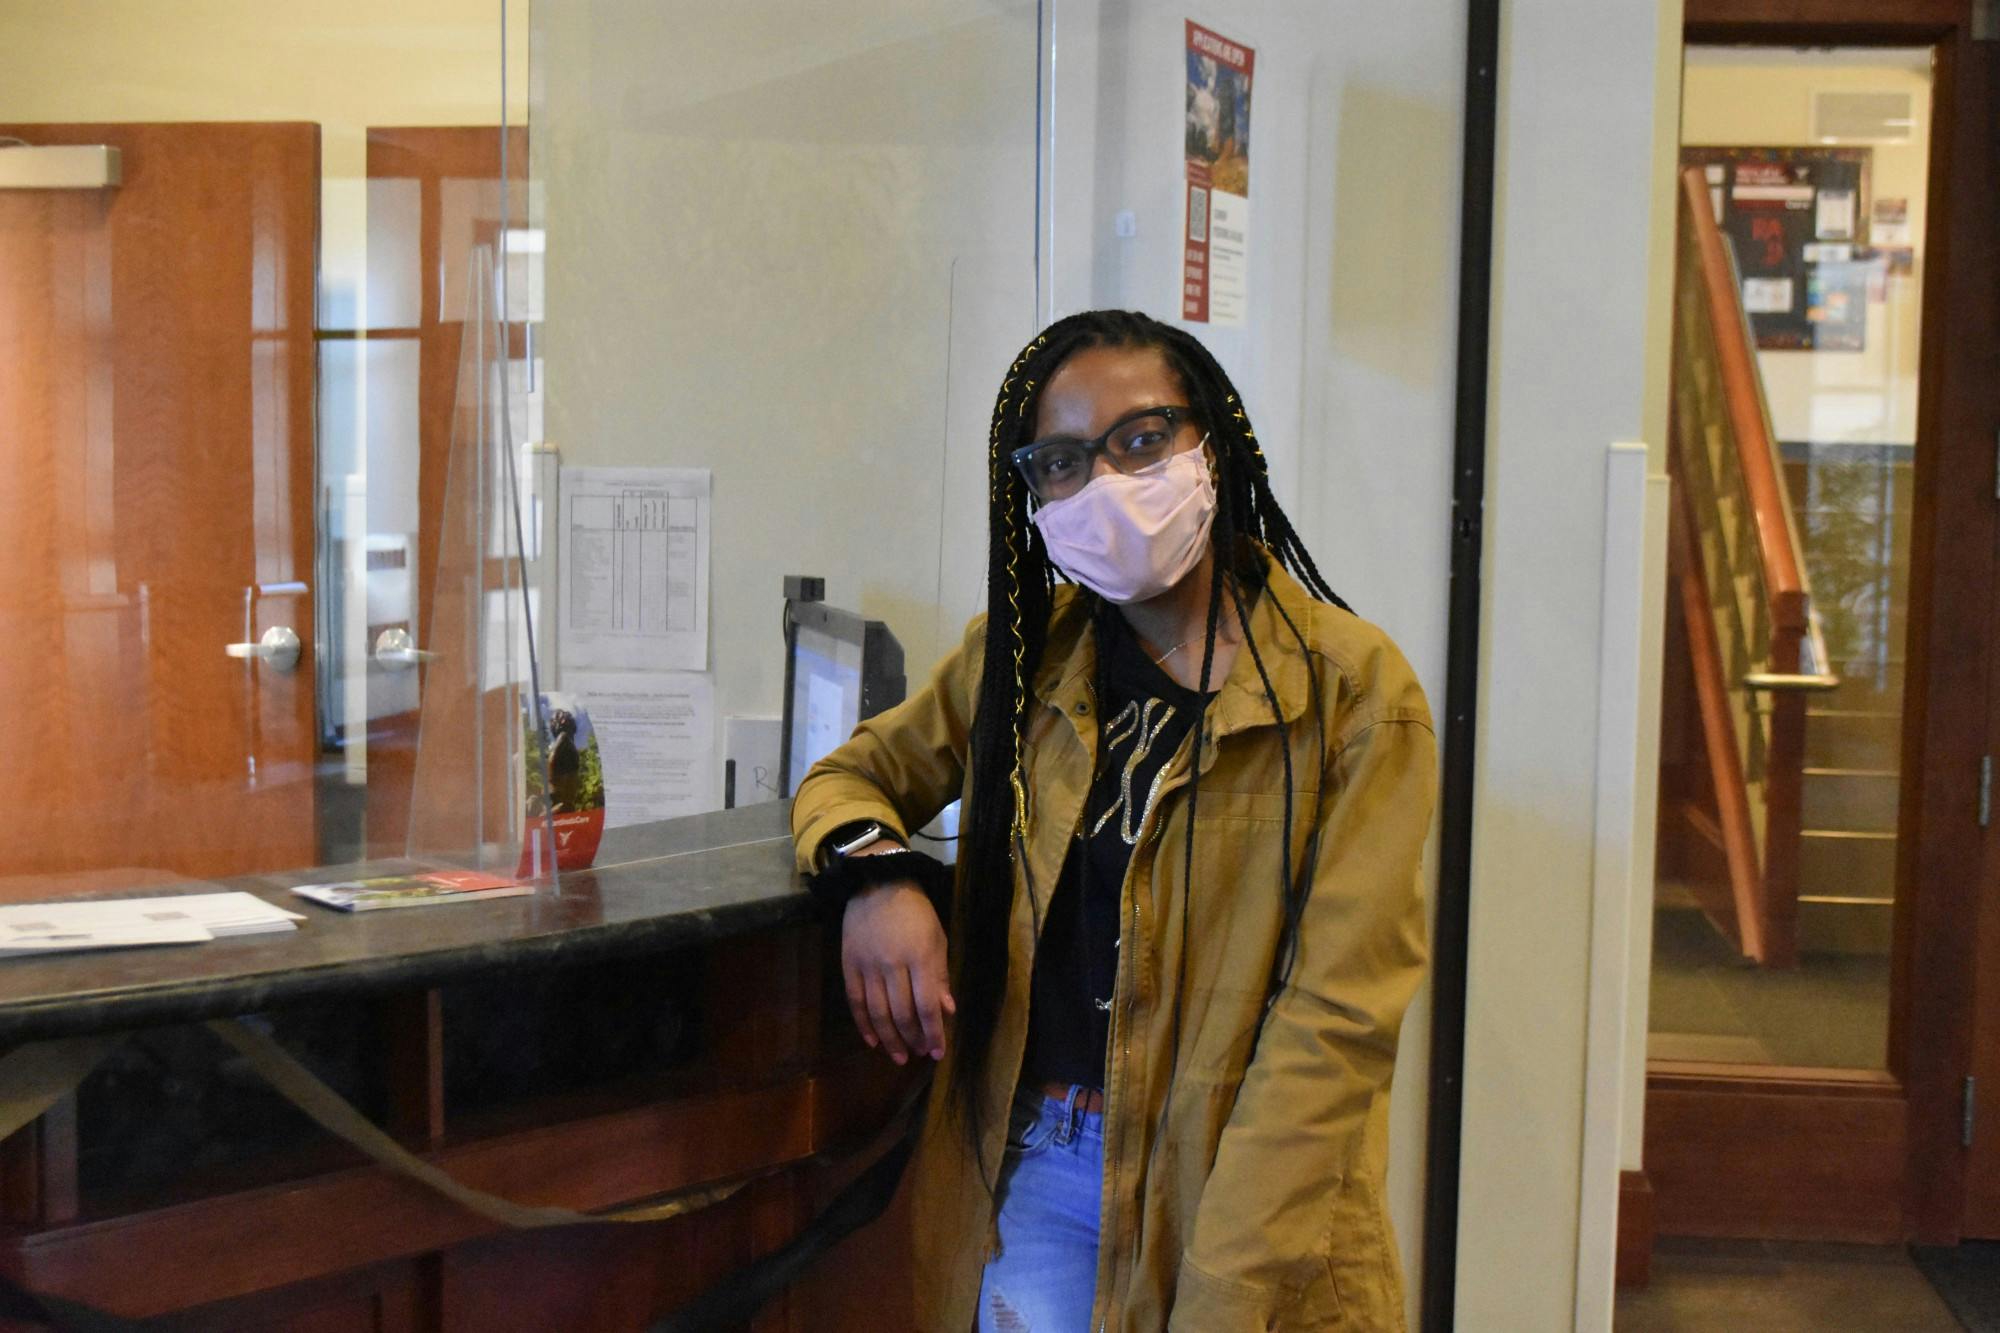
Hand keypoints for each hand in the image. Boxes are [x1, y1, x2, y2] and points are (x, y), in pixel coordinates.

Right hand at [841, 867, 953, 1065]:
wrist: (877, 884)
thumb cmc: (916, 912)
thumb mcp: (937, 938)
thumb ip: (940, 976)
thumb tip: (947, 1011)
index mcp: (920, 957)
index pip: (927, 1006)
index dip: (933, 1033)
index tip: (939, 1053)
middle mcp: (893, 965)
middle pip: (902, 1013)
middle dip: (913, 1039)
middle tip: (920, 1053)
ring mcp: (868, 966)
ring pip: (878, 1013)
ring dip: (890, 1039)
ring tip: (900, 1056)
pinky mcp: (849, 965)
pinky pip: (855, 1001)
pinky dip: (863, 1025)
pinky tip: (872, 1041)